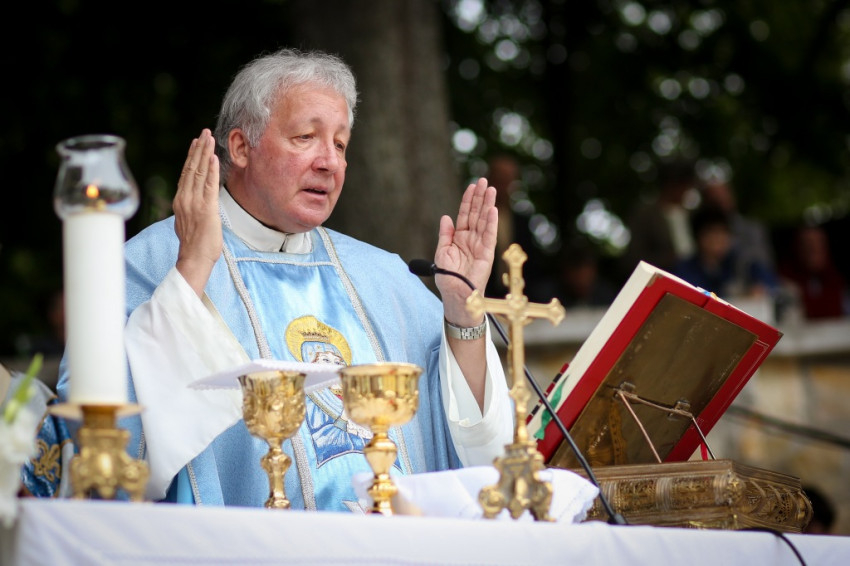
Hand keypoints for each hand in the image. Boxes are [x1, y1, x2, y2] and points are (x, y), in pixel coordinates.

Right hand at [173, 129, 220, 295]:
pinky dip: (211, 169)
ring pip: (199, 172)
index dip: (191, 157)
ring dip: (205, 153)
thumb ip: (189, 210)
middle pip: (191, 169)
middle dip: (198, 149)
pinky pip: (209, 184)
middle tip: (204, 133)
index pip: (186, 174)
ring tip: (209, 138)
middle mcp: (184, 199)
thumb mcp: (187, 223)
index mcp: (180, 202)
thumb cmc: (194, 246)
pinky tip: (213, 157)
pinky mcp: (206, 208)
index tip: (196, 143)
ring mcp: (194, 203)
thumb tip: (192, 205)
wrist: (194, 259)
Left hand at [434, 178, 497, 326]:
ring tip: (491, 189)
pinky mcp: (486, 253)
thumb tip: (446, 217)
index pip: (465, 214)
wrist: (455, 294)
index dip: (468, 200)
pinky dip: (491, 223)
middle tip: (484, 181)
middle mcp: (471, 239)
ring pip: (485, 221)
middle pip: (476, 214)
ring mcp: (480, 245)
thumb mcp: (442, 252)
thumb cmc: (447, 277)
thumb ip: (445, 235)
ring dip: (488, 205)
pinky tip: (493, 210)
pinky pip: (489, 235)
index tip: (472, 186)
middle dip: (480, 197)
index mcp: (459, 237)